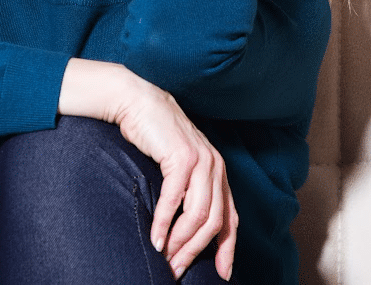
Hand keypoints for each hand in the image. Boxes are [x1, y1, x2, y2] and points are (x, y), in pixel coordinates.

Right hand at [114, 78, 237, 281]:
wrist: (139, 103)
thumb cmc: (156, 137)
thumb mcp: (180, 166)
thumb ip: (189, 190)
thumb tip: (185, 229)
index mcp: (219, 172)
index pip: (231, 219)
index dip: (228, 249)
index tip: (222, 274)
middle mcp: (216, 167)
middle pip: (214, 222)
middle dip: (195, 252)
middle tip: (177, 270)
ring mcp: (201, 161)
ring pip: (198, 214)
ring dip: (180, 242)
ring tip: (165, 259)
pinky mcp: (181, 157)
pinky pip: (175, 199)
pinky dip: (165, 223)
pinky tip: (156, 238)